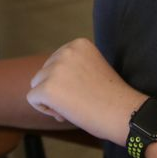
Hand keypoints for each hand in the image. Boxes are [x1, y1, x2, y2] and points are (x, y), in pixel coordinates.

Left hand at [26, 38, 141, 143]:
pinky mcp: (48, 88)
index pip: (56, 61)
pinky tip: (65, 113)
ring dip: (50, 99)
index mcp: (78, 44)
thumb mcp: (92, 68)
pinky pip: (33, 98)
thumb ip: (72, 67)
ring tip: (73, 107)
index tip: (84, 89)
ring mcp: (56, 69)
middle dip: (56, 89)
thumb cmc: (111, 97)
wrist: (124, 113)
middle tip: (79, 102)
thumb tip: (45, 80)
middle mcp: (66, 51)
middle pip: (44, 72)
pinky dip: (45, 109)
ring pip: (36, 84)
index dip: (66, 80)